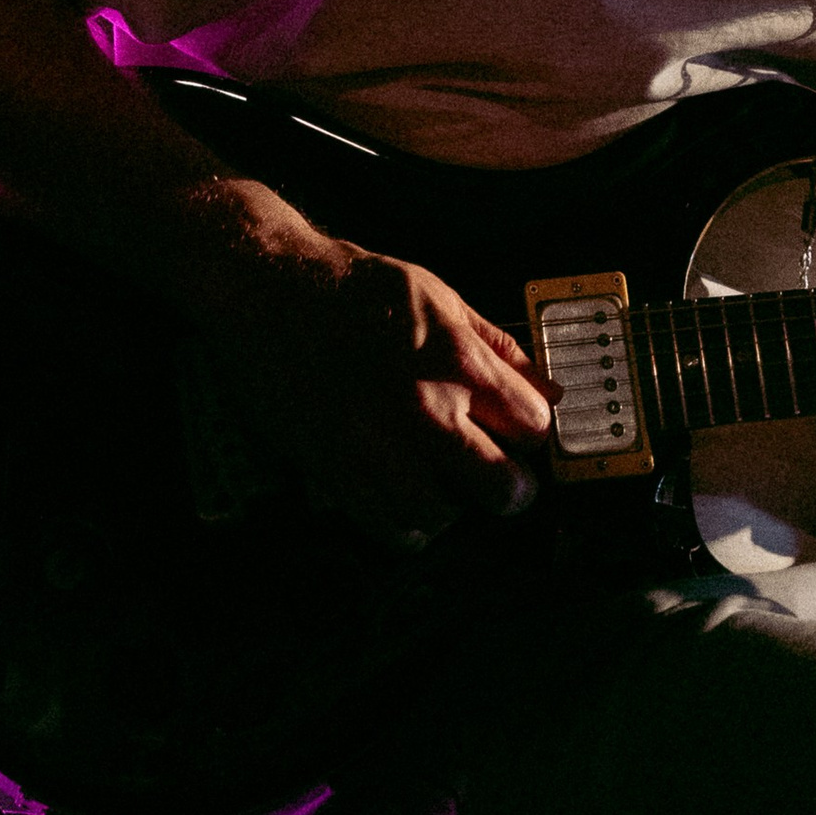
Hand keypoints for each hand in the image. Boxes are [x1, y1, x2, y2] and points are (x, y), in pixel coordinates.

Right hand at [214, 236, 556, 541]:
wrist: (269, 290)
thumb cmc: (353, 287)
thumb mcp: (440, 297)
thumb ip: (497, 346)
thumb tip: (546, 386)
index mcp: (456, 361)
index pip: (534, 426)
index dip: (533, 429)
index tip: (522, 428)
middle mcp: (422, 410)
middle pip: (502, 488)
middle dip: (513, 486)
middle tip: (504, 476)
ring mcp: (376, 447)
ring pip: (446, 517)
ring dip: (456, 506)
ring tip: (450, 485)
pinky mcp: (334, 469)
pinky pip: (387, 527)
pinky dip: (408, 525)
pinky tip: (409, 500)